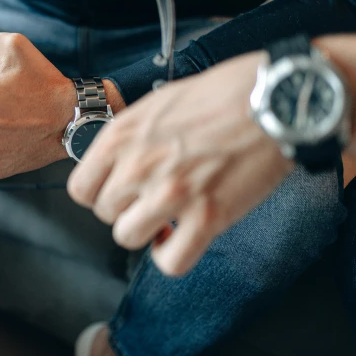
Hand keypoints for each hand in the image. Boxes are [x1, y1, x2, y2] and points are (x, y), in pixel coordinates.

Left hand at [67, 52, 293, 275]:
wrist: (275, 99)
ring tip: (167, 218)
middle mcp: (138, 166)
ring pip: (128, 238)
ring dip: (147, 232)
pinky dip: (172, 256)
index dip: (98, 194)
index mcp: (122, 137)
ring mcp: (171, 194)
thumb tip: (116, 164)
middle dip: (127, 209)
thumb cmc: (222, 95)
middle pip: (106, 214)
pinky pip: (170, 261)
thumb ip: (130, 138)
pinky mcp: (207, 216)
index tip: (118, 193)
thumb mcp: (158, 105)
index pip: (80, 189)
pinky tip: (183, 238)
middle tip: (152, 199)